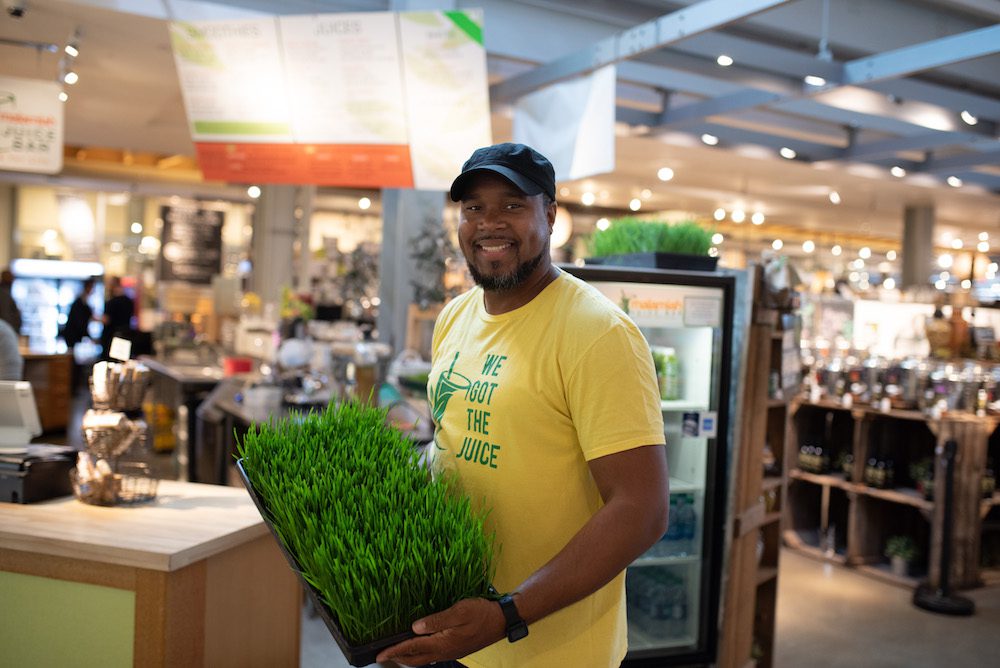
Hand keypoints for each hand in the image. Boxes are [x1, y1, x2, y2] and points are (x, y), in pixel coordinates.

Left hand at [375, 597, 505, 665]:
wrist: (501, 621)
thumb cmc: (481, 613)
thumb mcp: (458, 611)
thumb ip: (436, 620)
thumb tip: (415, 627)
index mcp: (442, 643)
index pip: (412, 648)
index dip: (394, 651)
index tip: (379, 655)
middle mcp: (444, 652)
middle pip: (415, 659)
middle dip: (398, 658)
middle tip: (383, 654)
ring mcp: (450, 652)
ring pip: (424, 659)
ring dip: (408, 657)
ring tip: (397, 650)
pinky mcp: (455, 649)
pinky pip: (432, 656)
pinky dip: (420, 653)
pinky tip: (420, 645)